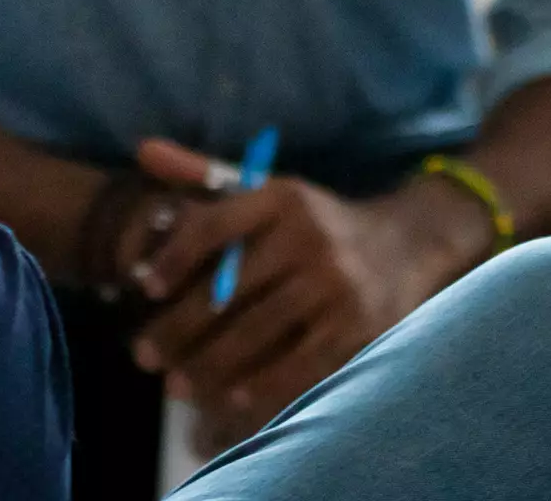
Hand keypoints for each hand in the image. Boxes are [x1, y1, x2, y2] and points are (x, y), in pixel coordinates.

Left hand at [125, 139, 493, 446]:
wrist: (408, 244)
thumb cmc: (316, 223)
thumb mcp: (268, 189)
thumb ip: (204, 174)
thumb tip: (142, 151)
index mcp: (283, 197)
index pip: (213, 225)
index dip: (173, 257)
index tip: (144, 288)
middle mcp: (309, 235)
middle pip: (227, 290)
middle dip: (177, 329)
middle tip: (144, 355)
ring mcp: (336, 282)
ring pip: (256, 333)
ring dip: (208, 365)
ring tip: (175, 385)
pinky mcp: (357, 325)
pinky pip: (298, 364)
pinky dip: (260, 386)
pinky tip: (230, 399)